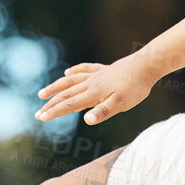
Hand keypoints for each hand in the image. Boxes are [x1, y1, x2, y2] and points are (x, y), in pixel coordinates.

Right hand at [35, 55, 155, 124]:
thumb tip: (86, 120)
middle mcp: (91, 83)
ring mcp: (96, 75)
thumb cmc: (135, 87)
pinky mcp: (104, 70)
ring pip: (70, 81)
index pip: (69, 104)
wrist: (146, 65)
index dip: (54, 112)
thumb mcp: (121, 104)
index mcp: (93, 94)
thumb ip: (103, 112)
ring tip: (43, 93)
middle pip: (65, 94)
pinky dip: (74, 71)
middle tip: (38, 113)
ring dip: (55, 87)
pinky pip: (84, 70)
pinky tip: (67, 73)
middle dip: (50, 104)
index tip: (41, 118)